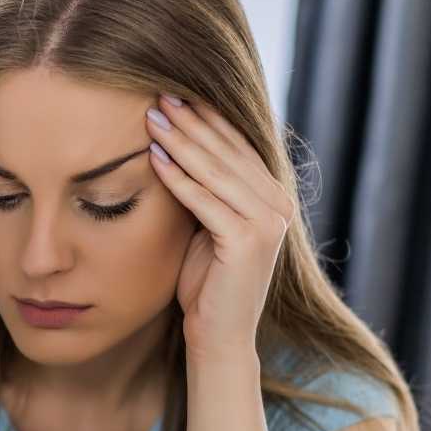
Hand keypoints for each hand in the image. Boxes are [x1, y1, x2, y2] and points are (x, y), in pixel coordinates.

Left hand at [145, 93, 292, 364]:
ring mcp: (268, 224)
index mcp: (272, 198)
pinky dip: (178, 178)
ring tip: (152, 116)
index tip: (172, 93)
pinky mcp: (248, 242)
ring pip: (216, 171)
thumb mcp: (207, 227)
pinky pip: (204, 201)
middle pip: (227, 152)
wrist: (218, 337)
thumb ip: (206, 192)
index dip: (205, 118)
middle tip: (158, 94)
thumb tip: (177, 146)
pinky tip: (154, 158)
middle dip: (190, 121)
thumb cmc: (206, 285)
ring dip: (181, 141)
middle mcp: (278, 206)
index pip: (236, 146)